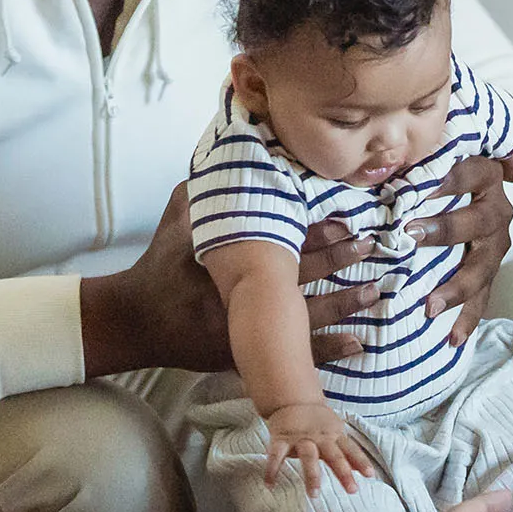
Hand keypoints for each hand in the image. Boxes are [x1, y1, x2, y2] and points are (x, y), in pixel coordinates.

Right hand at [79, 187, 391, 377]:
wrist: (136, 322)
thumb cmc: (160, 266)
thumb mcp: (177, 220)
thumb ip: (207, 191)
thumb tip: (233, 155)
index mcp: (228, 258)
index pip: (281, 241)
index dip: (316, 232)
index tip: (347, 221)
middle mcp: (240, 294)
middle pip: (299, 276)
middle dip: (338, 260)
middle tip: (369, 245)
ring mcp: (245, 329)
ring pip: (305, 317)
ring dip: (343, 303)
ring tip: (376, 290)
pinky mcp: (248, 355)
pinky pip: (294, 356)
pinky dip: (328, 350)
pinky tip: (357, 344)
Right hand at [264, 403, 374, 494]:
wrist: (293, 400)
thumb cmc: (318, 423)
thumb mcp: (335, 433)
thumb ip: (347, 453)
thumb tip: (363, 471)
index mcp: (334, 435)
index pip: (351, 449)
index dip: (361, 461)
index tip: (371, 476)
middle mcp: (320, 437)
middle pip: (334, 455)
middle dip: (343, 472)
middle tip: (352, 490)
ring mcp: (300, 438)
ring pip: (309, 456)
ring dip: (312, 475)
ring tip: (314, 494)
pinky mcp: (281, 438)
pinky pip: (275, 455)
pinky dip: (272, 469)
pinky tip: (270, 485)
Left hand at [403, 156, 512, 345]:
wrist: (486, 188)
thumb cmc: (446, 175)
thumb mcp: (436, 164)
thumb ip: (410, 170)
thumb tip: (365, 175)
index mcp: (484, 176)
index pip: (467, 174)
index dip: (444, 181)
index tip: (414, 189)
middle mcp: (497, 209)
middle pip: (478, 221)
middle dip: (445, 230)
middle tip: (411, 236)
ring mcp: (497, 243)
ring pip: (483, 267)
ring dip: (456, 287)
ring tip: (430, 306)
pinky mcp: (492, 270)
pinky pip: (484, 297)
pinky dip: (468, 319)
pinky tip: (452, 338)